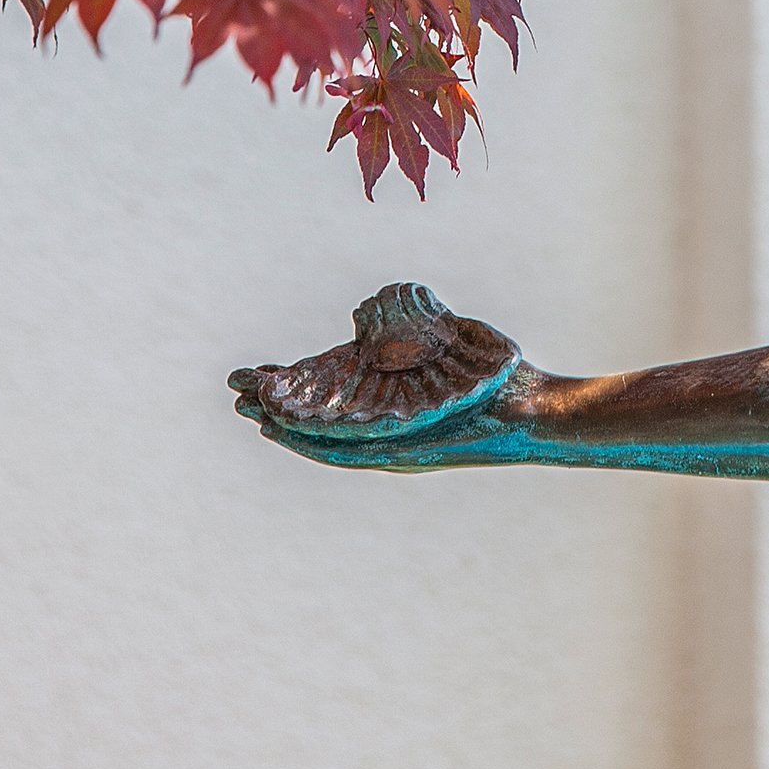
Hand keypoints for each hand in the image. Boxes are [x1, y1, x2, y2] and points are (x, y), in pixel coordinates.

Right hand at [232, 282, 528, 471]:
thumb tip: (365, 314)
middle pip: (317, 417)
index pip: (330, 392)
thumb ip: (410, 326)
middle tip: (234, 391)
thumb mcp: (448, 340)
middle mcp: (382, 426)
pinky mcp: (401, 454)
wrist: (534, 406)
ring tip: (248, 412)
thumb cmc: (496, 375)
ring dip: (284, 425)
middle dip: (275, 404)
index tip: (258, 370)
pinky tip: (286, 433)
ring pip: (323, 437)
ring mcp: (389, 443)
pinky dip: (315, 442)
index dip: (293, 383)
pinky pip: (348, 451)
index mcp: (390, 399)